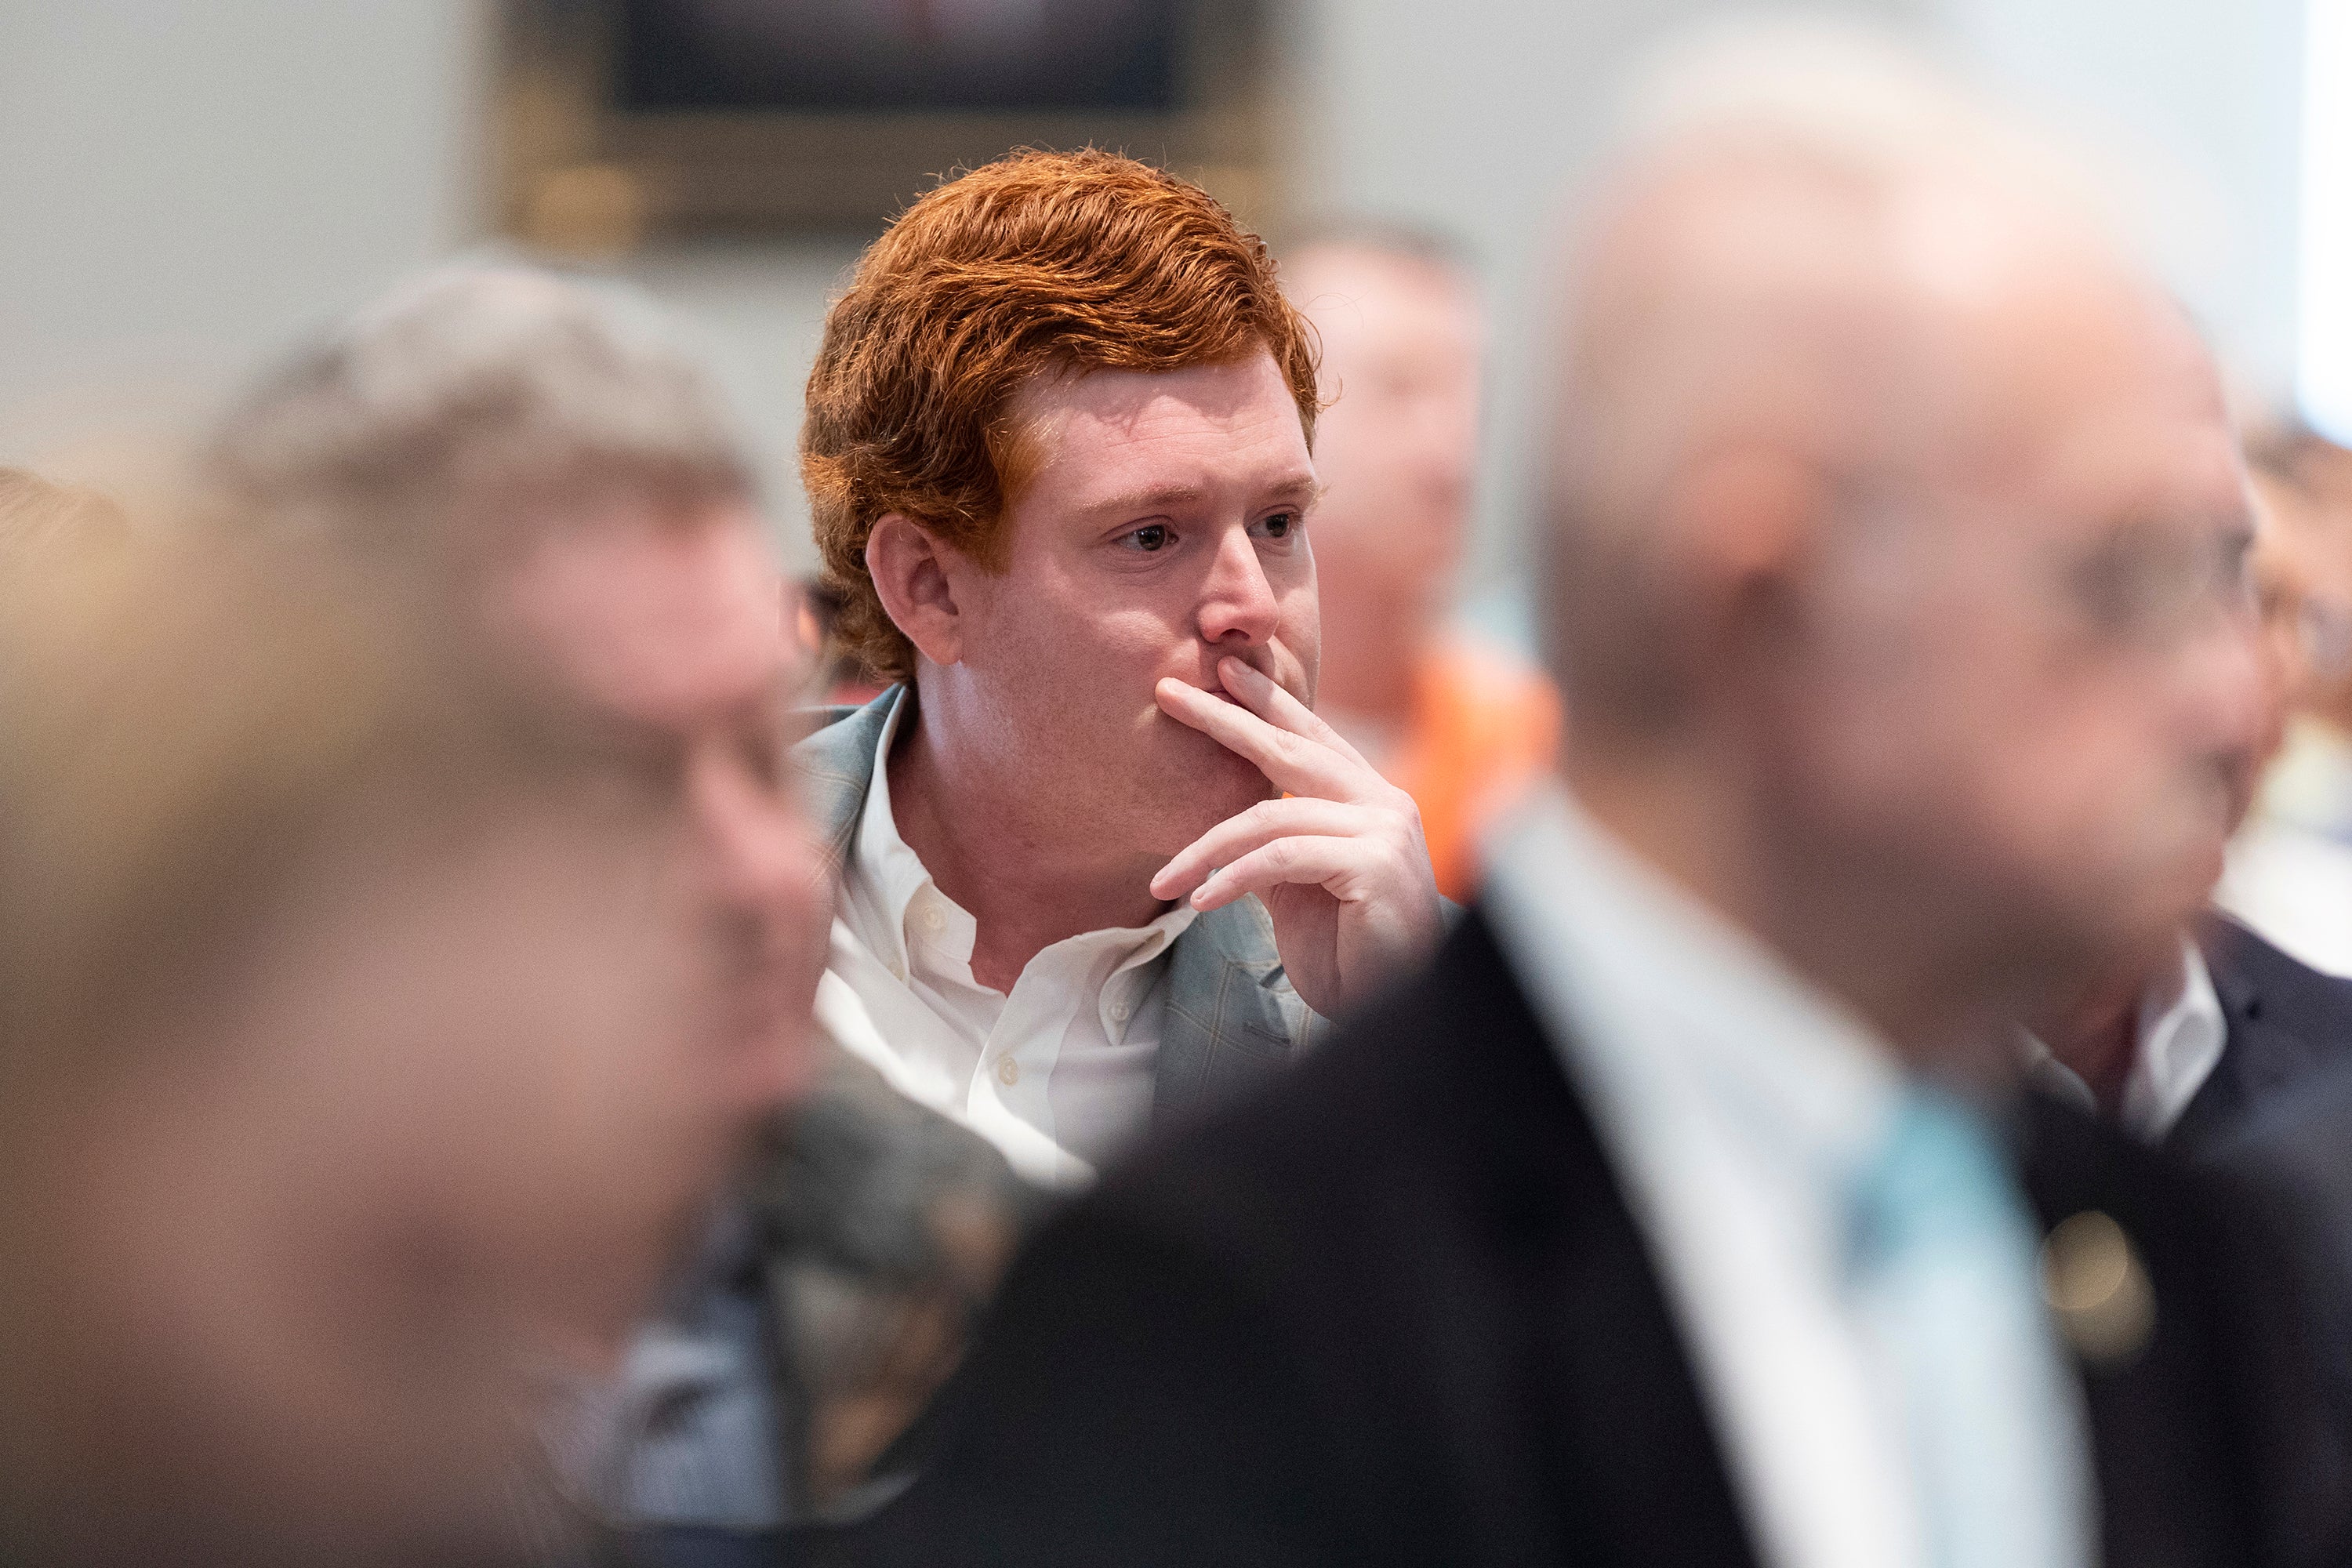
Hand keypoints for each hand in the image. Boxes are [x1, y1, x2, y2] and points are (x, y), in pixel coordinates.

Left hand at [1151, 656, 1442, 1016]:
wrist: (1387, 1007)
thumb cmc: (1345, 953)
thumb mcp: (1297, 888)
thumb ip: (1273, 844)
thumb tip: (1224, 821)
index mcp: (1370, 799)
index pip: (1312, 737)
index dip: (1268, 701)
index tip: (1221, 674)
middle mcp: (1384, 802)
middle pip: (1291, 749)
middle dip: (1226, 721)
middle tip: (1172, 695)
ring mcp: (1384, 829)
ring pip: (1272, 816)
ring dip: (1206, 849)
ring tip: (1163, 883)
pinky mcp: (1375, 863)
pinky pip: (1282, 858)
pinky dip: (1234, 878)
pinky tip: (1201, 901)